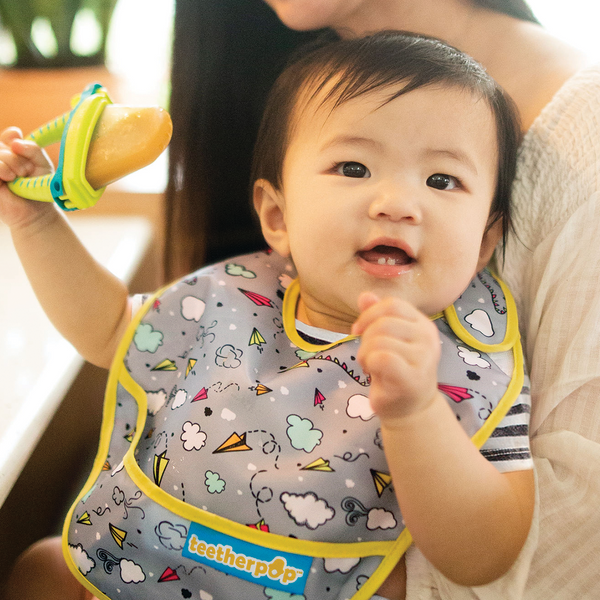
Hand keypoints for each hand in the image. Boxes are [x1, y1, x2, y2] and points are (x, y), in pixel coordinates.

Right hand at [0, 127, 54, 228]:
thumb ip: (32, 149)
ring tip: (16, 176)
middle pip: (1, 145)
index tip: (20, 147)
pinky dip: (0, 168)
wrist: (37, 212)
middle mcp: (2, 158)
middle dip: (15, 157)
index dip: (13, 137)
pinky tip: (8, 178)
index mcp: (15, 152)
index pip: (10, 135)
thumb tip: (15, 141)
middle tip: (24, 172)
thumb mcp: (42, 166)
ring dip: (7, 162)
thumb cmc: (40, 189)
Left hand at [351, 292, 441, 424]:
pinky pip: (382, 358)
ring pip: (380, 340)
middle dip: (365, 338)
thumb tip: (364, 295)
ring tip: (371, 365)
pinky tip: (374, 373)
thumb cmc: (395, 370)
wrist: (409, 407)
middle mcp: (428, 338)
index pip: (392, 304)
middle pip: (384, 322)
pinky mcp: (413, 378)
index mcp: (423, 324)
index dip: (369, 314)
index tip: (358, 330)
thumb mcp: (385, 339)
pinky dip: (370, 363)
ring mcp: (424, 358)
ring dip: (365, 353)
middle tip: (367, 355)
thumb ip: (376, 316)